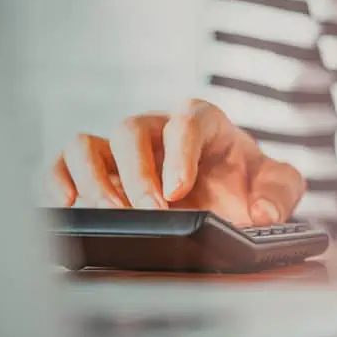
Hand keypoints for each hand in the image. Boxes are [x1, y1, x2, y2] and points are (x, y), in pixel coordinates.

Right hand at [48, 99, 304, 226]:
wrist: (231, 193)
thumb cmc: (248, 181)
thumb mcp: (278, 184)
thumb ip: (280, 193)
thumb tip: (261, 215)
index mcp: (203, 123)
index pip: (186, 121)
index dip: (179, 153)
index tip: (178, 190)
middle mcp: (157, 130)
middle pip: (130, 130)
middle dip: (136, 174)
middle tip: (150, 211)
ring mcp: (124, 151)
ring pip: (88, 143)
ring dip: (92, 179)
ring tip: (112, 214)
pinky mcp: (99, 172)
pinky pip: (64, 164)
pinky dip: (56, 179)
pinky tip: (66, 204)